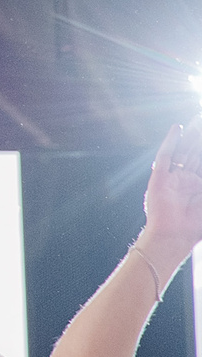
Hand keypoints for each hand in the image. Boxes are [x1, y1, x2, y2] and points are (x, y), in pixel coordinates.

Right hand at [140, 121, 201, 261]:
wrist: (174, 238)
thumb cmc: (194, 227)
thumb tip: (201, 171)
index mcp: (198, 187)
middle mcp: (186, 180)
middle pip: (196, 153)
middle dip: (200, 139)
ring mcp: (173, 178)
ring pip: (184, 151)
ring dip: (191, 136)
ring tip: (198, 119)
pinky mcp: (159, 179)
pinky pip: (165, 157)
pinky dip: (171, 142)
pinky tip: (177, 129)